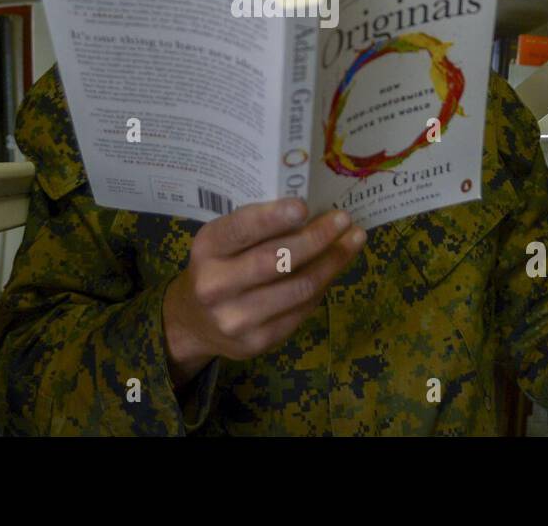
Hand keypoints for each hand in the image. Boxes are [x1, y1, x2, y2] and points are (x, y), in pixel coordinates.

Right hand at [162, 198, 366, 387]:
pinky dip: (323, 285)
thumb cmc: (218, 266)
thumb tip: (313, 211)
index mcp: (206, 250)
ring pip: (298, 288)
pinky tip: (334, 267)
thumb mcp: (223, 241)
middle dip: (316, 237)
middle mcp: (215, 286)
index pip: (240, 230)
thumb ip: (256, 228)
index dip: (272, 218)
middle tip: (343, 218)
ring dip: (332, 262)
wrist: (194, 322)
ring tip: (353, 240)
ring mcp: (236, 318)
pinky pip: (302, 309)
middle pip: (275, 260)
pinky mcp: (257, 341)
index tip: (303, 206)